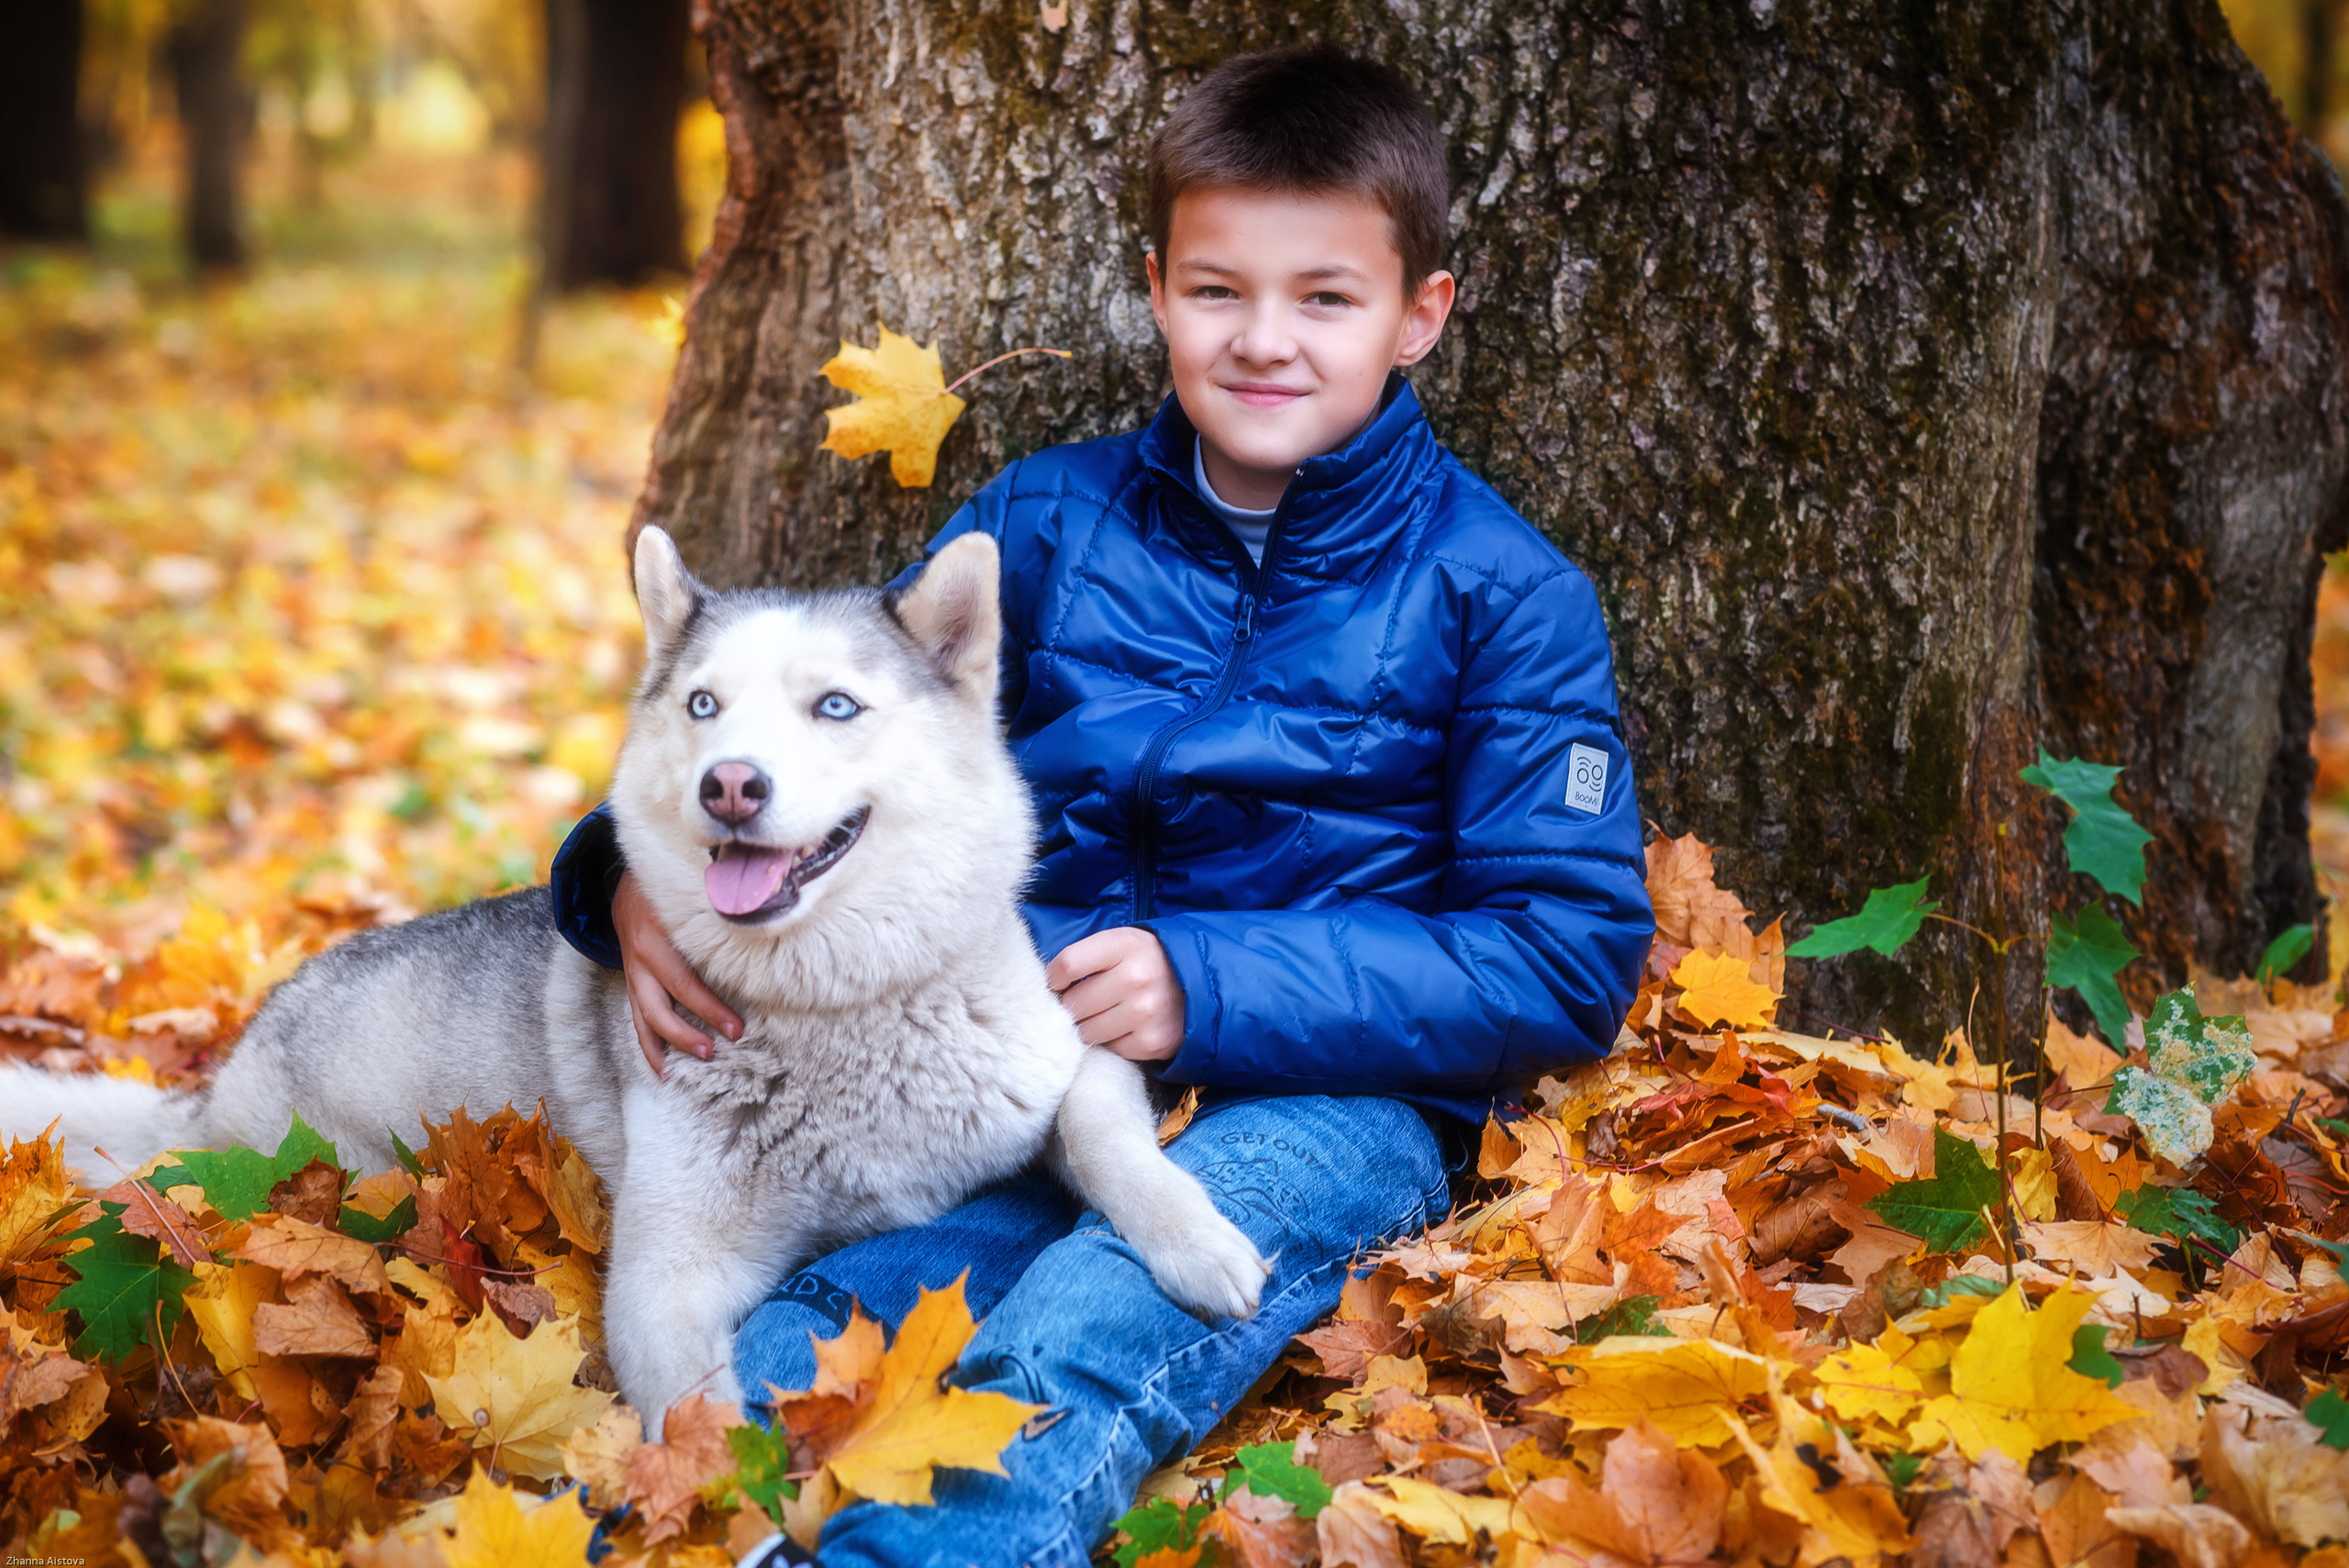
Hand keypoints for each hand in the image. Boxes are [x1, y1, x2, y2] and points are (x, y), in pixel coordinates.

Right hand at [614, 871, 742, 1078]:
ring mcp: (632, 973)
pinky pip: (636, 1017)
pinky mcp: (630, 982)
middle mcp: (641, 959)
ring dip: (661, 1048)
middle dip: (686, 1035)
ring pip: (642, 1018)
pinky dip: (647, 1043)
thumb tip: (762, 939)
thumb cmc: (670, 893)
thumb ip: (716, 920)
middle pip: (660, 1007)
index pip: (686, 983)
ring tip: (676, 1073)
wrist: (626, 884)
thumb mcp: (690, 899)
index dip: (711, 1009)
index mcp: (659, 938)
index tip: (738, 1029)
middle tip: (714, 1052)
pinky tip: (660, 1065)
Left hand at [1044, 927, 1182, 1062]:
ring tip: (1104, 1015)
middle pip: (1073, 1003)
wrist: (1202, 986)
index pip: (1067, 965)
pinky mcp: (1151, 1042)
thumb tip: (1048, 988)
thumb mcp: (1123, 942)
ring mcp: (1145, 1012)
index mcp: (1124, 944)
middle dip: (1070, 1007)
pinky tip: (1125, 1027)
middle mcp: (1135, 977)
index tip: (1057, 984)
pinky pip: (1109, 1048)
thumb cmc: (1149, 961)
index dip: (1053, 979)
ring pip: (1086, 1031)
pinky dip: (1112, 1040)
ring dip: (1088, 1026)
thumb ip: (1087, 955)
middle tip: (1083, 1003)